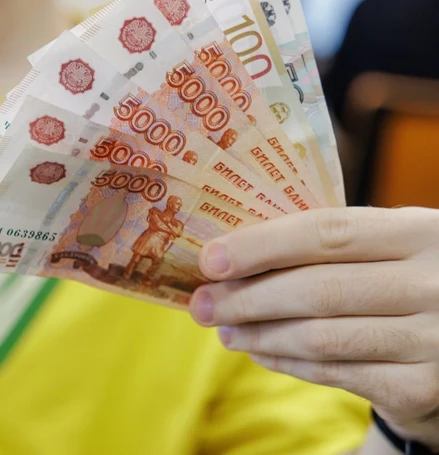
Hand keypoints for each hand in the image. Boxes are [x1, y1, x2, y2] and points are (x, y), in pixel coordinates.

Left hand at [191, 207, 438, 449]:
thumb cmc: (404, 280)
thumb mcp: (388, 246)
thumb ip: (328, 244)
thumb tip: (231, 255)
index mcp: (421, 231)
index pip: (326, 232)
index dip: (261, 246)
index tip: (210, 260)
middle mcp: (434, 283)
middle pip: (316, 290)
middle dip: (246, 299)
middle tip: (202, 305)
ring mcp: (433, 339)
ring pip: (320, 337)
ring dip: (259, 335)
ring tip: (224, 330)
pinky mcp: (420, 387)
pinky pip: (334, 374)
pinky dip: (286, 363)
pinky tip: (260, 352)